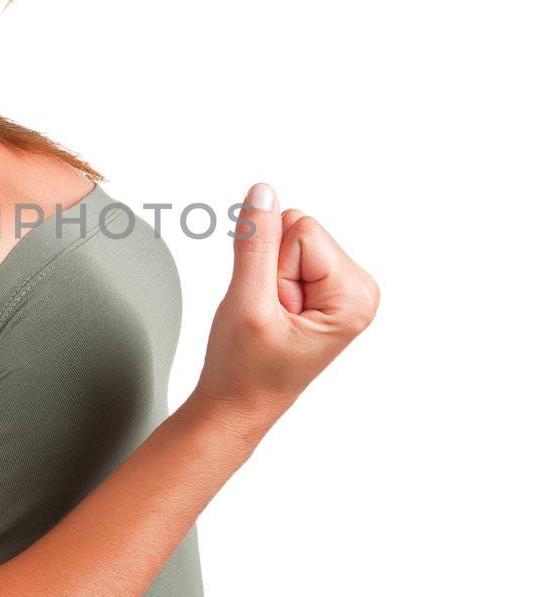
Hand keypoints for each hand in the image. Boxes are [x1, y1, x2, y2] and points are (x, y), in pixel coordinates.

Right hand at [187, 181, 379, 445]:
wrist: (237, 404)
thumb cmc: (245, 369)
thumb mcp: (247, 302)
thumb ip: (256, 244)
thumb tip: (263, 192)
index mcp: (354, 297)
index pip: (303, 229)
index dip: (272, 266)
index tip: (270, 308)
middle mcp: (359, 290)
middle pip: (300, 229)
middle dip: (271, 268)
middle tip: (268, 313)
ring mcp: (342, 289)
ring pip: (289, 238)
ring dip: (268, 275)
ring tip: (269, 316)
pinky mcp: (324, 288)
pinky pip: (286, 251)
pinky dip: (269, 278)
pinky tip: (272, 312)